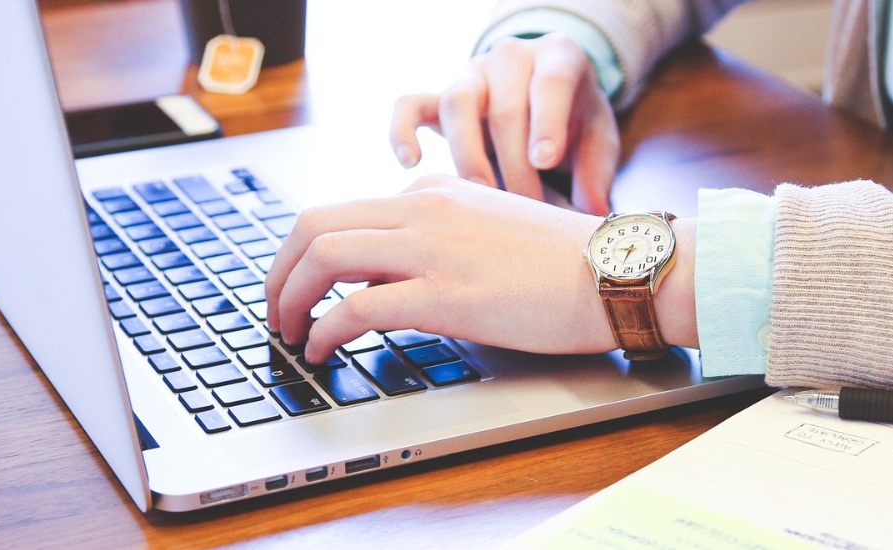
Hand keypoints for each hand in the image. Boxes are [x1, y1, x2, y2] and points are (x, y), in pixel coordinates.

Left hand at [264, 176, 696, 363]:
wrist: (617, 271)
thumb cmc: (567, 263)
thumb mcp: (490, 231)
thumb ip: (439, 241)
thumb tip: (389, 279)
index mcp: (434, 193)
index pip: (344, 212)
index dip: (305, 254)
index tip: (299, 286)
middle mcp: (423, 209)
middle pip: (314, 224)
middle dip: (279, 271)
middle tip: (275, 310)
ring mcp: (432, 249)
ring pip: (324, 256)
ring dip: (289, 298)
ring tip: (289, 333)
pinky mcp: (444, 294)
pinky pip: (356, 307)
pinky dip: (324, 331)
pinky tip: (323, 351)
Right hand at [390, 33, 619, 215]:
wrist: (546, 95)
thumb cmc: (575, 119)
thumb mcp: (598, 137)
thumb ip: (597, 172)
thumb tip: (591, 213)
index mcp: (558, 57)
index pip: (550, 83)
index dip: (547, 122)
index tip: (545, 161)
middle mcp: (511, 58)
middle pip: (505, 108)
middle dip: (515, 165)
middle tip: (527, 208)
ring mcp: (472, 75)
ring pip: (457, 105)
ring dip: (469, 157)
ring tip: (482, 197)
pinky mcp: (439, 96)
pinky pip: (410, 105)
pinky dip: (403, 130)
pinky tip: (410, 163)